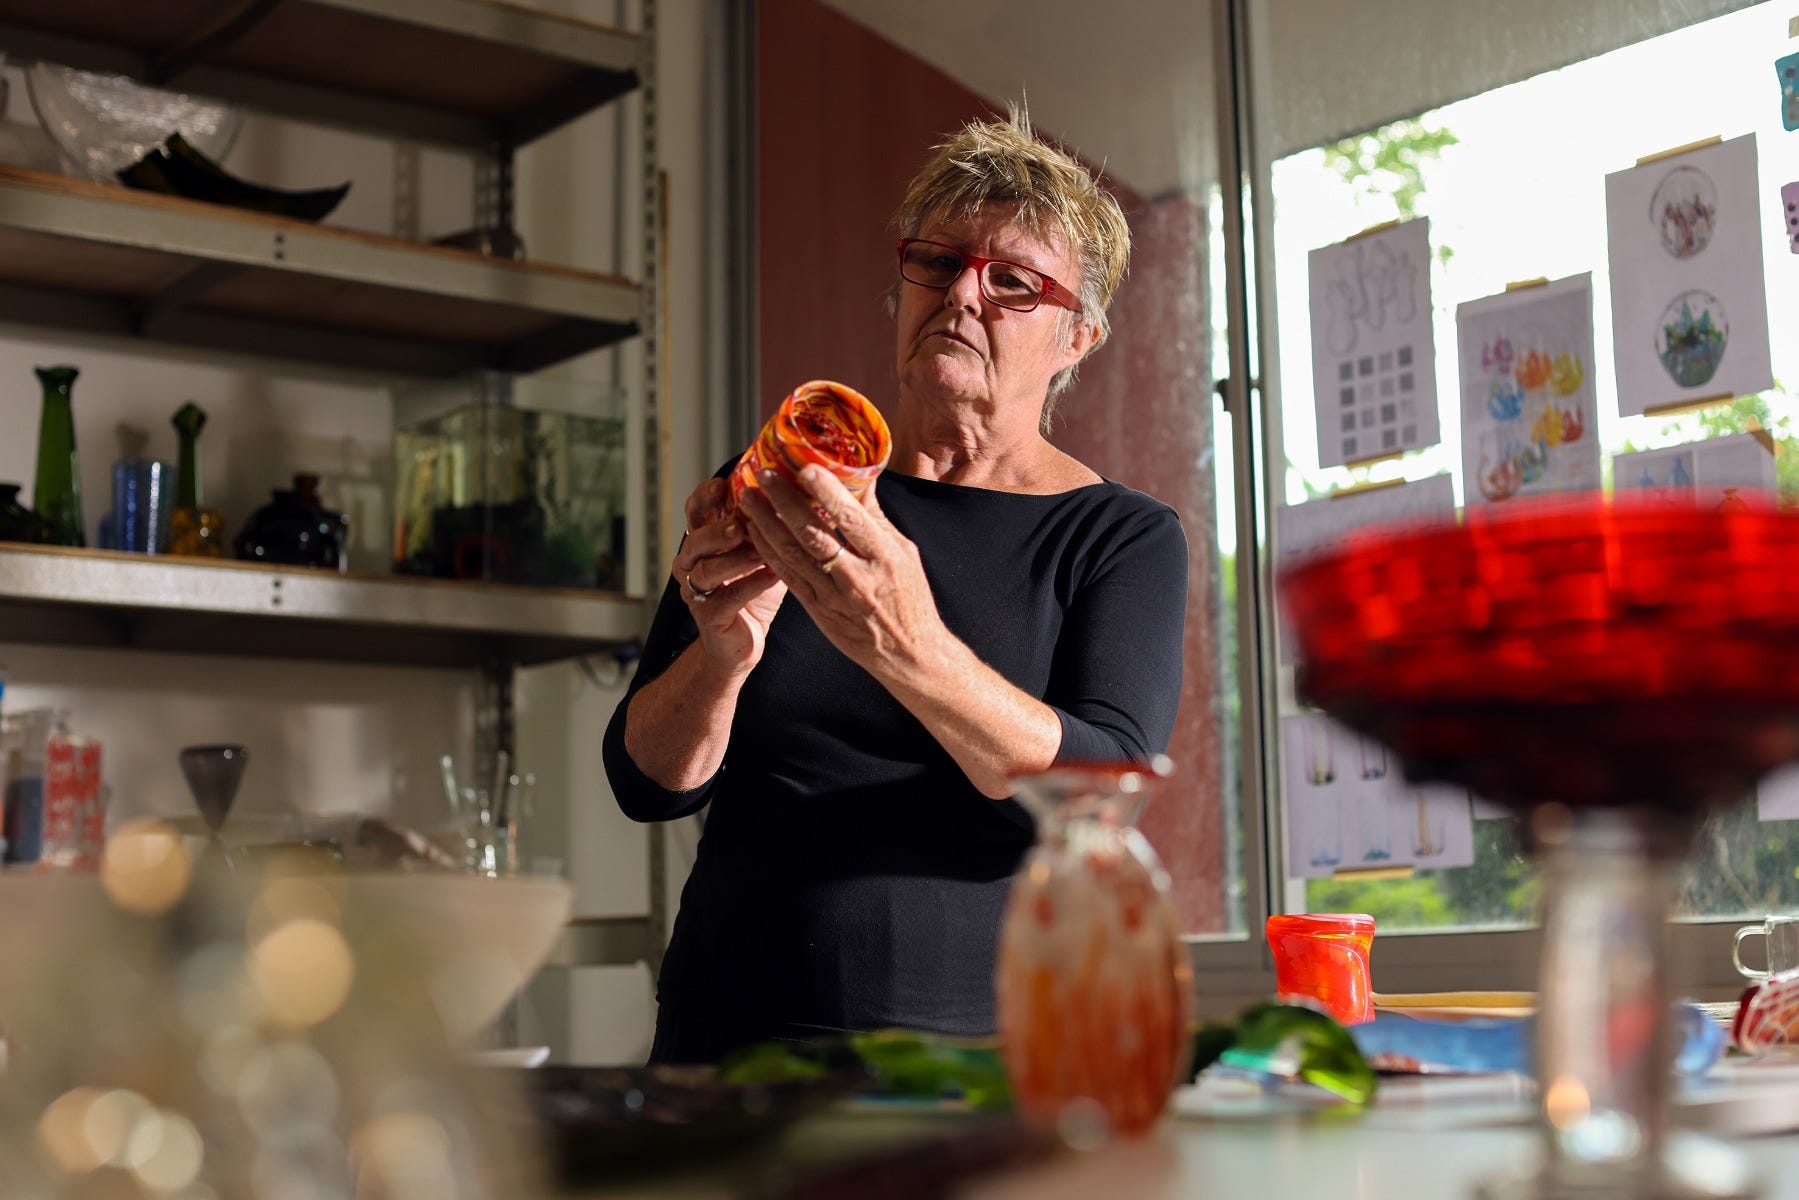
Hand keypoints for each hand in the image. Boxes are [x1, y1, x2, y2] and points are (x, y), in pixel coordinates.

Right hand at [673, 477, 786, 672]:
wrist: (740, 643)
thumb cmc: (752, 592)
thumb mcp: (760, 552)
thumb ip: (767, 526)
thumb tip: (801, 492)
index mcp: (702, 543)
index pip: (694, 513)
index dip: (704, 498)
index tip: (722, 485)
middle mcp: (691, 564)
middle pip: (695, 541)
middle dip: (716, 531)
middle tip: (738, 525)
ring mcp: (696, 592)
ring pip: (706, 570)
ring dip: (735, 559)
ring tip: (760, 551)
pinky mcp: (709, 617)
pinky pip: (728, 598)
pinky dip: (751, 585)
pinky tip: (772, 575)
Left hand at [738, 466, 948, 680]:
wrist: (908, 653)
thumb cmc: (910, 597)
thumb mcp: (905, 553)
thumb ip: (877, 518)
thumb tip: (860, 475)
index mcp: (885, 557)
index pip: (851, 519)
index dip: (826, 492)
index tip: (804, 466)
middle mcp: (857, 577)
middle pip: (814, 534)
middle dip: (784, 501)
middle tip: (763, 474)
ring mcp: (834, 597)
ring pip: (793, 555)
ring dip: (766, 523)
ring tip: (748, 497)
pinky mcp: (818, 611)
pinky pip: (788, 577)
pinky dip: (769, 552)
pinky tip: (754, 531)